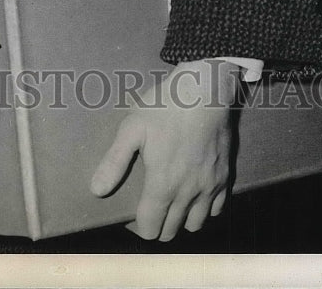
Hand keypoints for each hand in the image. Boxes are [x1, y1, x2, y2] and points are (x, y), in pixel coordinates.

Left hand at [90, 59, 238, 240]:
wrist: (205, 90)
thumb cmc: (165, 107)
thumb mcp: (132, 128)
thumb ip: (114, 162)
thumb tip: (96, 190)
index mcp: (163, 185)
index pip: (150, 229)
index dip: (137, 227)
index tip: (131, 215)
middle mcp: (188, 194)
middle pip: (171, 232)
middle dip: (157, 226)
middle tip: (148, 209)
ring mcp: (209, 187)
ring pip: (195, 224)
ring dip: (181, 221)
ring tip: (171, 204)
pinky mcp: (225, 176)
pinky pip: (217, 208)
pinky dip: (204, 209)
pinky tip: (194, 194)